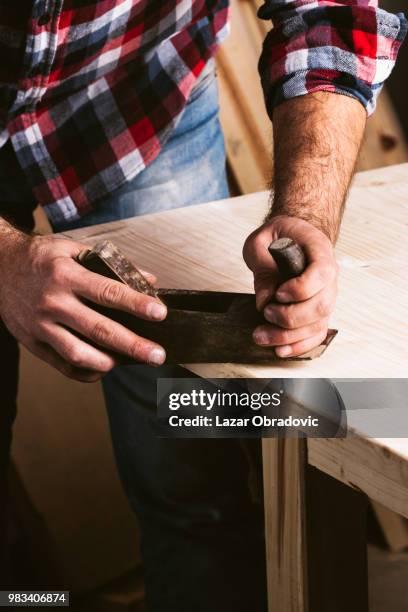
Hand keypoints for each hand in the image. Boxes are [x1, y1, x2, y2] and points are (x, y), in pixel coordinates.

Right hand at [0, 233, 166, 381]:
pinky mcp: (31, 341)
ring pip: (78, 353)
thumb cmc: (42, 258)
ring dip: (108, 362)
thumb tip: (149, 280)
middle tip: (157, 354)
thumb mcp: (74, 249)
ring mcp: (40, 324)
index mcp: (66, 274)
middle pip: (99, 329)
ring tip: (127, 361)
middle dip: (133, 345)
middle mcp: (53, 301)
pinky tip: (102, 368)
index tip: (160, 314)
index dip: (136, 304)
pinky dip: (85, 372)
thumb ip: (113, 265)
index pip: (108, 292)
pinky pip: (62, 365)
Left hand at [243, 215, 337, 356]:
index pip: (322, 273)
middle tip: (266, 313)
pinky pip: (316, 333)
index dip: (301, 289)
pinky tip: (280, 350)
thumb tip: (265, 299)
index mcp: (319, 250)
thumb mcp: (261, 240)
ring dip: (289, 336)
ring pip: (317, 323)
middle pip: (321, 305)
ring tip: (262, 335)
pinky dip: (299, 345)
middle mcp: (329, 276)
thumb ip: (263, 267)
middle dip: (290, 317)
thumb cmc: (279, 235)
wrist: (293, 235)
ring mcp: (326, 295)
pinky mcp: (318, 310)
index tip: (278, 294)